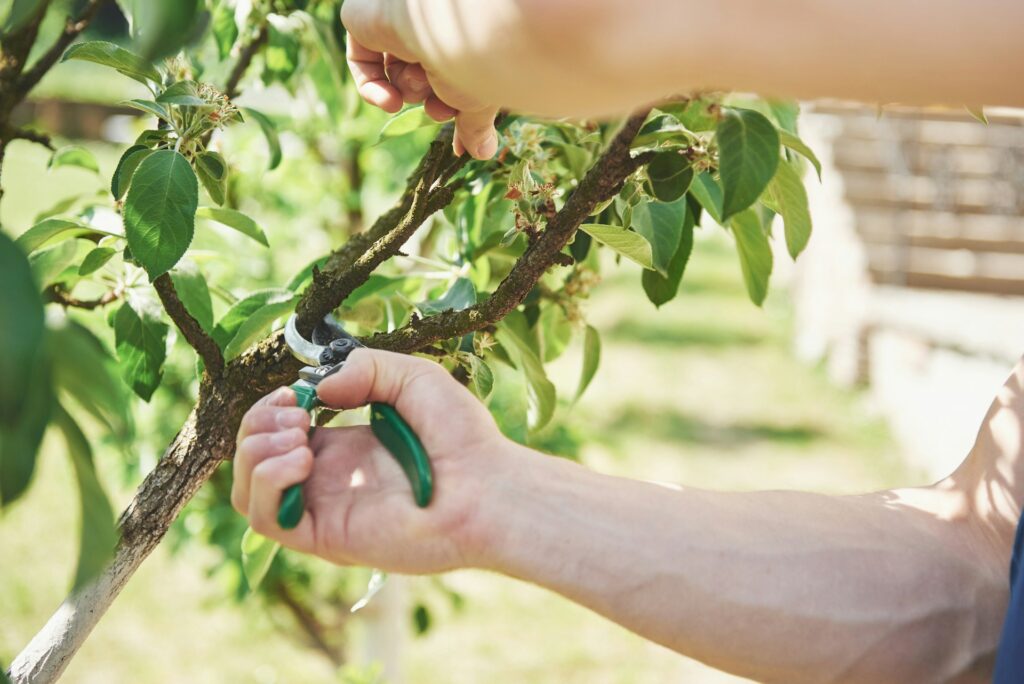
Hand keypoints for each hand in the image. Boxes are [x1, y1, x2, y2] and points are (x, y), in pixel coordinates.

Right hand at [231, 349, 509, 572]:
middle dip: (258, 424)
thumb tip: (317, 389)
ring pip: (247, 492)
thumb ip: (365, 368)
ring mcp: (325, 509)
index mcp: (344, 449)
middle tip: (296, 411)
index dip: (272, 408)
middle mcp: (328, 481)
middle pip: (254, 458)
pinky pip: (265, 519)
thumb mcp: (412, 377)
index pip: (278, 432)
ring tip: (298, 432)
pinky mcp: (326, 536)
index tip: (296, 391)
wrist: (486, 488)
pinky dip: (267, 481)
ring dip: (255, 451)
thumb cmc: (460, 437)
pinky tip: (303, 458)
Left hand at [340, 0, 499, 158]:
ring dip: (409, 88)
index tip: (457, 144)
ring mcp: (399, 18)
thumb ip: (475, 126)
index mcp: (461, 38)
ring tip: (422, 76)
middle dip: (431, 101)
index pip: (450, 77)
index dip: (451, 110)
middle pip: (424, 79)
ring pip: (397, 72)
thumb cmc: (476, 61)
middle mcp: (432, 24)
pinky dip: (373, 89)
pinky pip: (362, 62)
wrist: (455, 26)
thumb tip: (483, 153)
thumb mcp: (480, 102)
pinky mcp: (367, 18)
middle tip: (439, 110)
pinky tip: (390, 101)